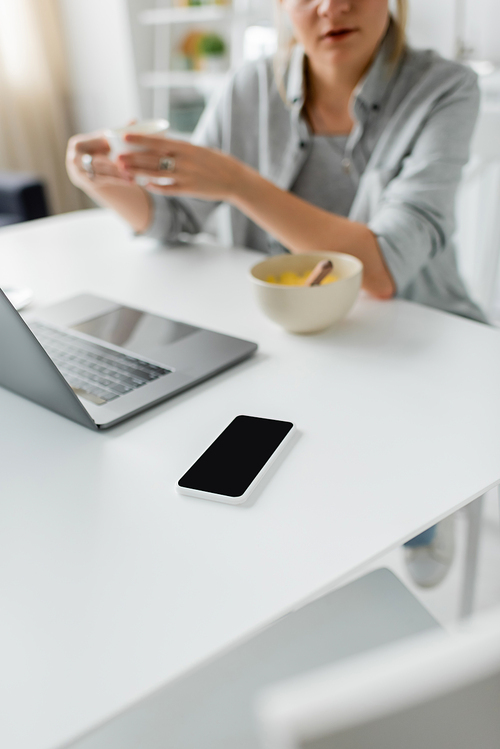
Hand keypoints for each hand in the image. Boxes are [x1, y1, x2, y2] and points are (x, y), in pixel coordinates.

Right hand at [66, 132, 132, 190]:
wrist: (87, 168)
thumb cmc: (98, 150)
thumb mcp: (105, 140)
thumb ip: (117, 132)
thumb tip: (134, 120)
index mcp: (77, 144)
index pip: (97, 145)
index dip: (113, 147)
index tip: (129, 151)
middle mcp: (74, 158)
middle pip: (98, 162)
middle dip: (116, 166)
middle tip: (132, 168)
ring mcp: (77, 172)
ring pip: (101, 174)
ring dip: (118, 176)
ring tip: (133, 177)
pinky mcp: (85, 183)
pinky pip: (103, 182)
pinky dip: (117, 181)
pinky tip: (130, 182)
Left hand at [117, 134, 244, 201]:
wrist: (235, 179)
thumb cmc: (216, 161)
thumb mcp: (198, 149)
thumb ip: (180, 147)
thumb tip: (160, 143)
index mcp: (187, 147)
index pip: (159, 141)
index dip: (141, 139)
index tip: (125, 135)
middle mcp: (185, 161)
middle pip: (154, 159)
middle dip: (134, 158)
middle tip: (117, 157)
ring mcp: (186, 177)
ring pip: (157, 174)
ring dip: (139, 172)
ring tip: (124, 169)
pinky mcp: (189, 190)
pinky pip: (168, 188)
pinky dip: (156, 186)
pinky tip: (144, 184)